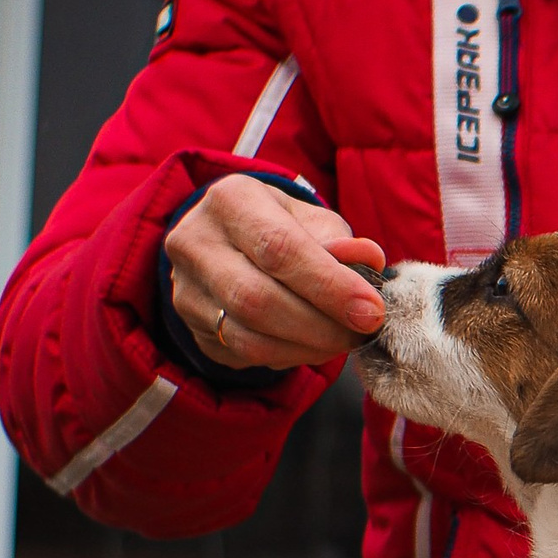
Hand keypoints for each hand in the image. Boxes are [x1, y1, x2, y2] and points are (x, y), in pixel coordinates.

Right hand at [164, 174, 387, 370]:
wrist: (233, 242)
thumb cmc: (284, 227)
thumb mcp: (313, 220)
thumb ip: (341, 240)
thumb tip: (368, 261)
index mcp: (230, 200)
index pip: (279, 249)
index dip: (329, 285)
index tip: (371, 310)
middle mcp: (195, 242)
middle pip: (257, 298)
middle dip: (321, 324)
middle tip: (362, 332)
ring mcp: (186, 287)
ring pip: (247, 336)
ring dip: (307, 347)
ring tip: (343, 340)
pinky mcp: (190, 325)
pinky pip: (242, 354)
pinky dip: (288, 357)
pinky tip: (313, 346)